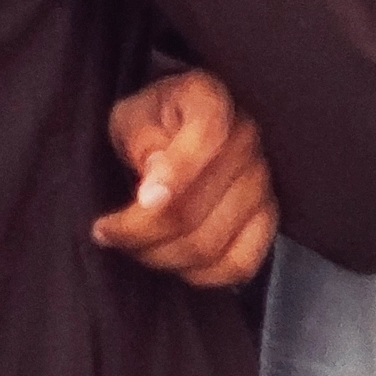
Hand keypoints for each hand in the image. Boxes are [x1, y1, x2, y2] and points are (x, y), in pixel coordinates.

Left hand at [90, 67, 280, 289]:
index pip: (205, 135)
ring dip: (161, 256)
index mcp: (211, 100)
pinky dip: (200, 275)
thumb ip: (143, 140)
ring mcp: (262, 181)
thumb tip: (157, 183)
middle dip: (141, 231)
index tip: (140, 199)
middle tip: (108, 233)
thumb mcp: (132, 115)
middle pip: (195, 207)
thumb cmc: (152, 120)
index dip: (175, 172)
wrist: (180, 127)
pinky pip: (239, 264)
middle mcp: (246, 139)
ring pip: (210, 244)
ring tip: (132, 247)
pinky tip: (171, 261)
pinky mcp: (266, 217)